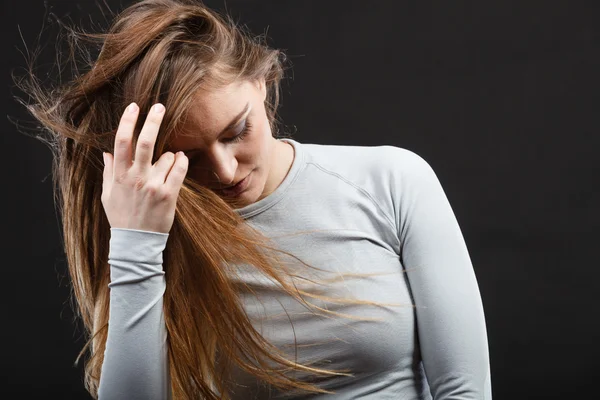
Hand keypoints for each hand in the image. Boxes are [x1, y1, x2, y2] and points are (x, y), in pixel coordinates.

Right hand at [101, 103, 187, 233]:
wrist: (136, 242)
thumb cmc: (121, 217)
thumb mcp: (108, 195)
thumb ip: (108, 172)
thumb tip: (106, 152)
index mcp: (119, 176)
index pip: (122, 142)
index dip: (128, 121)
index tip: (134, 107)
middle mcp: (136, 178)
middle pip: (145, 142)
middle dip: (153, 120)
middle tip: (160, 106)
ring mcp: (153, 186)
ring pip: (166, 157)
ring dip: (169, 155)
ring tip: (165, 166)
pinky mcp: (169, 195)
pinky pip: (179, 170)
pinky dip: (181, 161)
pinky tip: (180, 160)